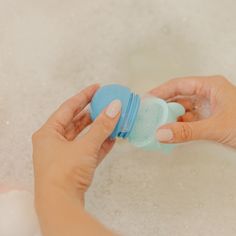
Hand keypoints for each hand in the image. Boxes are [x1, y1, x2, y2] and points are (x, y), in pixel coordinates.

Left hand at [32, 84, 120, 235]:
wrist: (61, 205)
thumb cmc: (64, 172)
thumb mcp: (85, 145)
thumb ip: (101, 126)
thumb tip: (115, 107)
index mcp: (49, 132)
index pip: (68, 108)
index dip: (83, 96)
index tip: (97, 88)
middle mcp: (54, 142)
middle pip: (76, 122)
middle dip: (93, 113)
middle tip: (106, 104)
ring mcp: (64, 154)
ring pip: (84, 136)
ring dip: (98, 129)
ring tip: (113, 119)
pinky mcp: (74, 165)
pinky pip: (89, 149)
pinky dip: (100, 144)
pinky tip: (112, 138)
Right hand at [150, 76, 235, 148]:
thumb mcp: (217, 127)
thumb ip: (187, 132)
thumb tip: (161, 134)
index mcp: (210, 86)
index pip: (178, 84)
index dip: (160, 91)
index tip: (146, 100)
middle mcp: (207, 94)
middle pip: (178, 96)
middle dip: (163, 105)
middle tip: (147, 114)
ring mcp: (207, 108)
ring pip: (182, 110)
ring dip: (169, 117)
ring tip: (155, 125)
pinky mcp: (207, 120)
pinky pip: (187, 121)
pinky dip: (178, 126)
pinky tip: (169, 132)